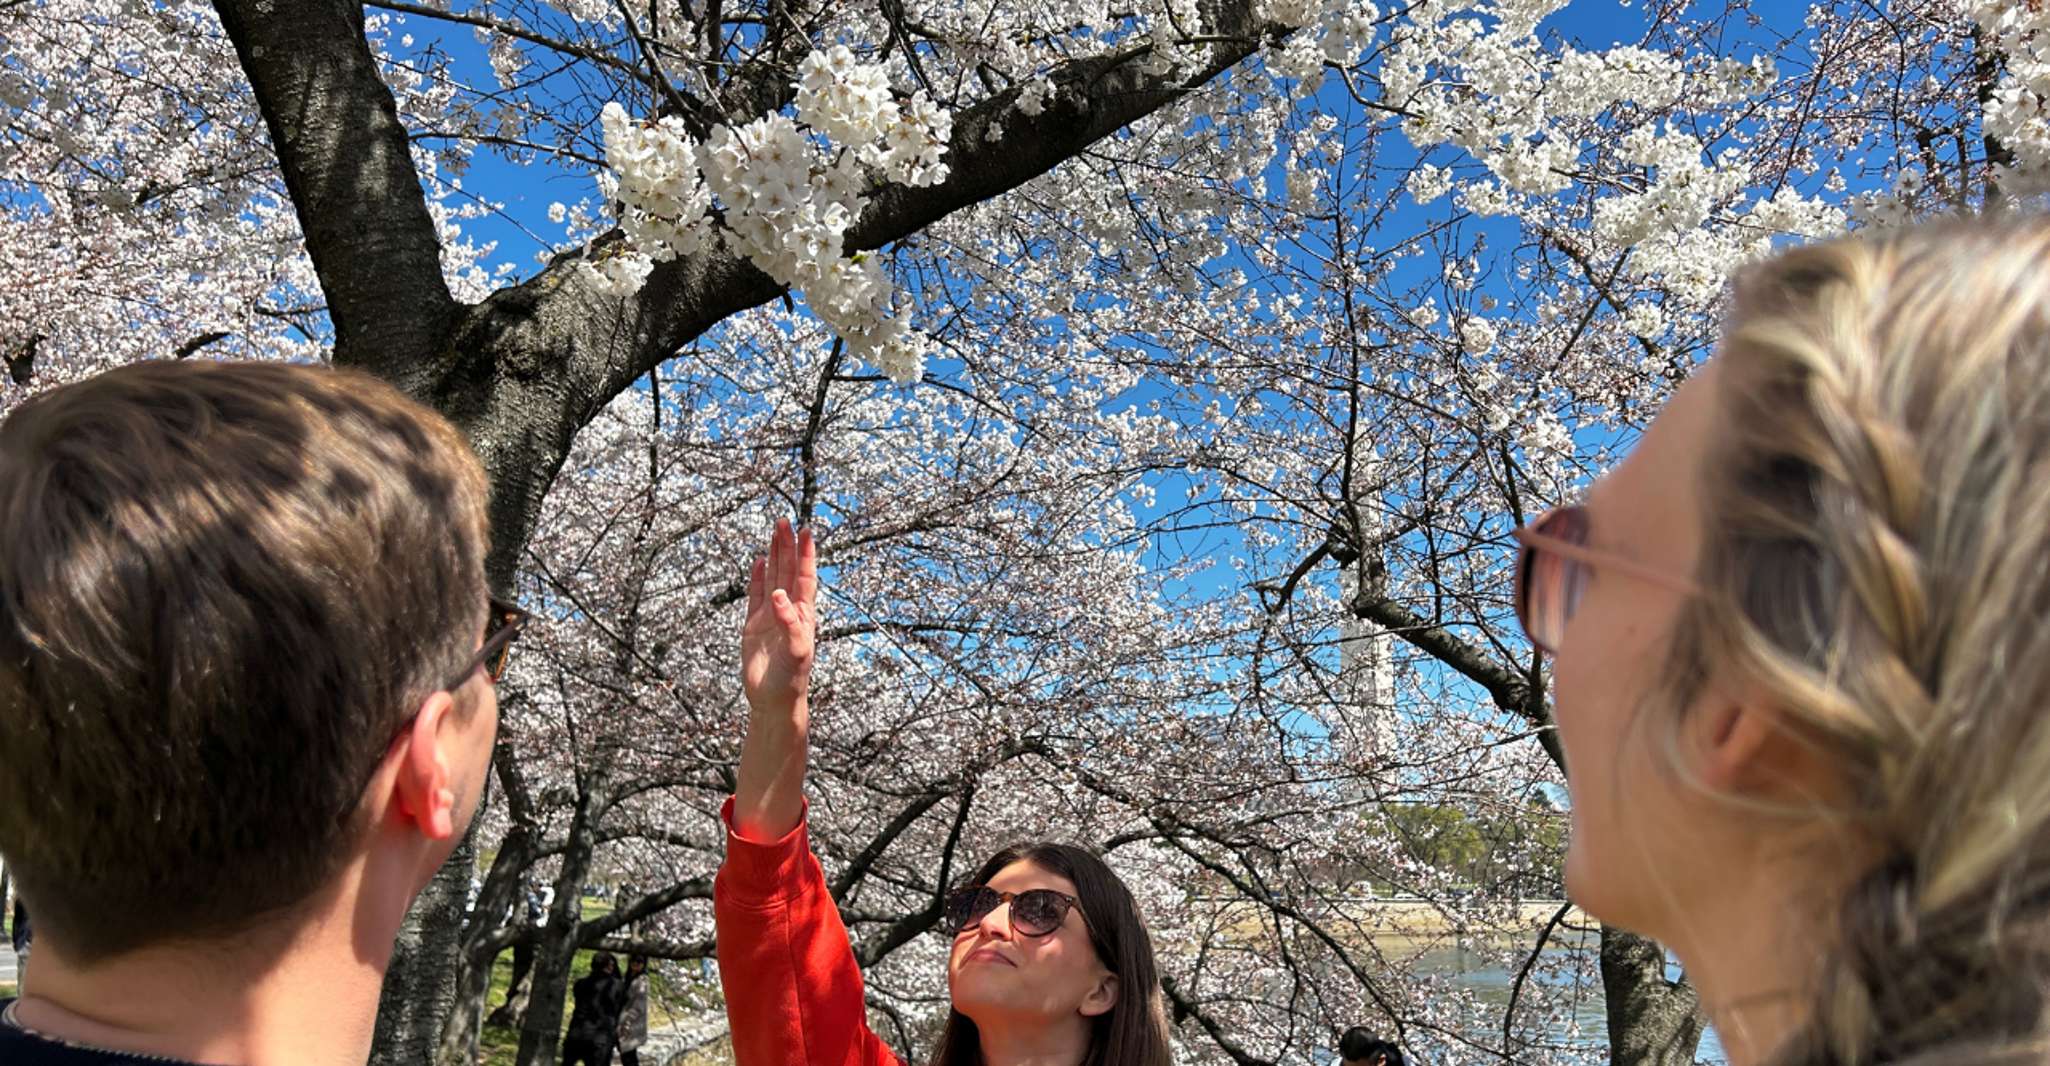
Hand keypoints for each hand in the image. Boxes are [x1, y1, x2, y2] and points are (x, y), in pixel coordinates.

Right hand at [740, 517, 815, 718]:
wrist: (773, 700)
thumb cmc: (790, 679)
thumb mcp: (796, 651)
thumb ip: (790, 623)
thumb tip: (780, 595)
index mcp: (803, 614)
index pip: (805, 577)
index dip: (806, 554)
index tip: (806, 531)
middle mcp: (789, 610)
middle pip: (788, 571)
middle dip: (787, 546)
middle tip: (785, 521)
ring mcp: (771, 616)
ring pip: (773, 578)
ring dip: (774, 556)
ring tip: (774, 532)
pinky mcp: (754, 625)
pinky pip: (755, 595)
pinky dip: (757, 577)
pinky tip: (759, 561)